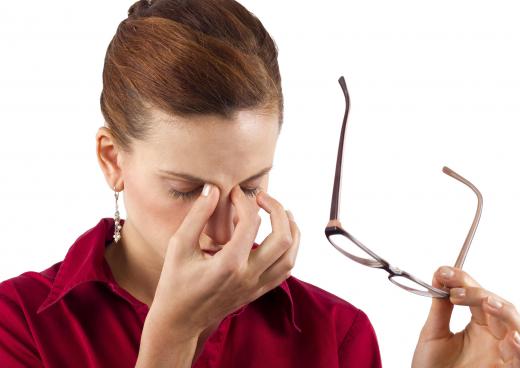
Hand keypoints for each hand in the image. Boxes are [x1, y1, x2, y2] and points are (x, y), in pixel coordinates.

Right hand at [144, 184, 299, 358]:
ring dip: (291, 230)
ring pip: (290, 256)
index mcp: (228, 264)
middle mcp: (248, 276)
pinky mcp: (258, 292)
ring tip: (282, 212)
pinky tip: (280, 237)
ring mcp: (256, 286)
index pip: (250, 223)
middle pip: (282, 239)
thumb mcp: (179, 246)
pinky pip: (285, 270)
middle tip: (263, 197)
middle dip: (277, 210)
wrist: (180, 321)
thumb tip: (214, 189)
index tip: (234, 192)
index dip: (244, 200)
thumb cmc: (175, 282)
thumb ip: (197, 215)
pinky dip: (289, 250)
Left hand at [412, 266, 519, 366]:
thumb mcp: (433, 335)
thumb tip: (440, 275)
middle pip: (498, 306)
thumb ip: (439, 307)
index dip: (463, 280)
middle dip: (478, 292)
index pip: (477, 296)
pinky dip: (519, 348)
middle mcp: (494, 337)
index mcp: (478, 326)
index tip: (443, 272)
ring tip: (486, 303)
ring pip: (516, 325)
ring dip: (504, 312)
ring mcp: (503, 354)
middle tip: (454, 290)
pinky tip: (512, 338)